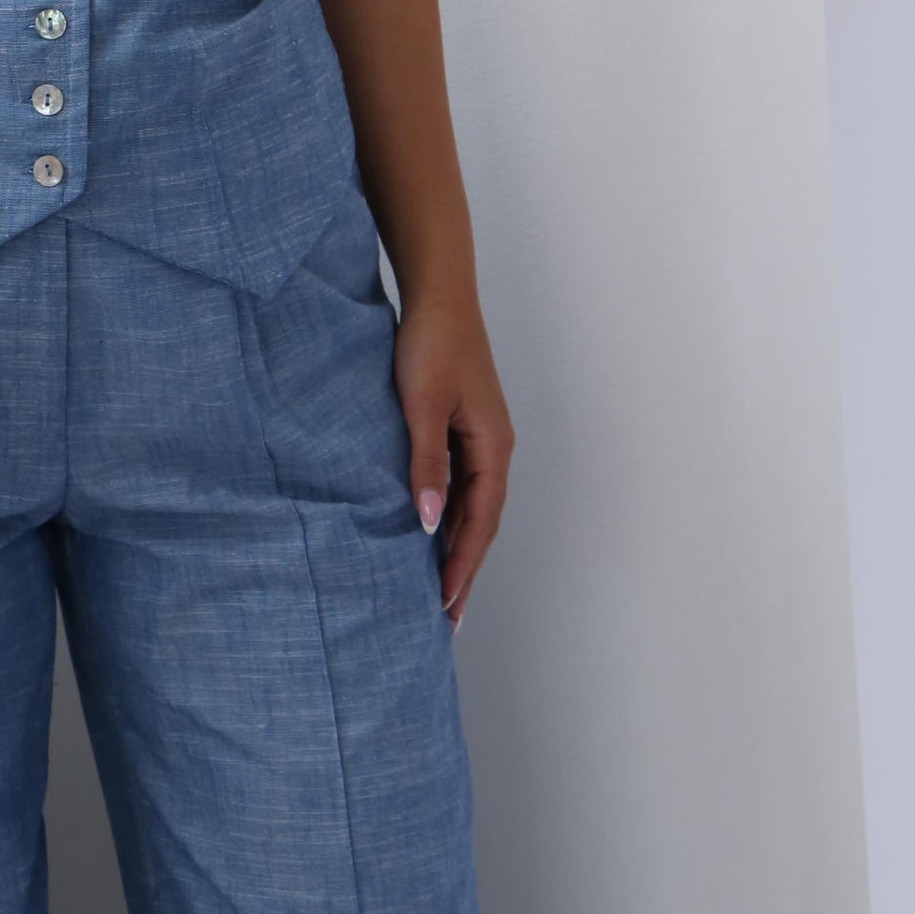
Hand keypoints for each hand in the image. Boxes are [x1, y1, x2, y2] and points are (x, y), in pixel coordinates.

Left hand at [392, 291, 514, 628]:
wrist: (438, 294)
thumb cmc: (431, 345)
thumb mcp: (421, 406)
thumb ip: (425, 464)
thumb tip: (426, 523)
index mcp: (492, 448)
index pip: (479, 524)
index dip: (461, 567)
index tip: (445, 606)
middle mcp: (493, 448)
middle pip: (480, 523)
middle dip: (463, 569)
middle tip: (446, 618)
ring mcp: (480, 438)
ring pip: (470, 506)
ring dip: (455, 545)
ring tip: (436, 587)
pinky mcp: (462, 426)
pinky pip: (459, 484)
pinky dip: (446, 514)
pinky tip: (427, 530)